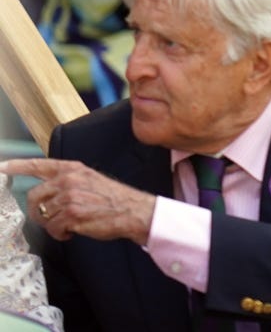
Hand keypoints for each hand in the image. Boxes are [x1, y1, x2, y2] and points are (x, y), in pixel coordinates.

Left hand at [0, 158, 155, 245]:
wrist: (130, 210)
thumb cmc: (110, 198)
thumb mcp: (88, 179)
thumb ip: (66, 181)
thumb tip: (44, 194)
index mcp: (72, 168)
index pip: (39, 165)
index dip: (18, 166)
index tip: (2, 167)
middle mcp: (68, 179)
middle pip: (33, 196)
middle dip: (38, 211)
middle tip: (52, 218)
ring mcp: (69, 196)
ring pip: (42, 215)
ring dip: (53, 224)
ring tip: (70, 224)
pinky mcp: (71, 214)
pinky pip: (52, 229)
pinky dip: (61, 234)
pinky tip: (73, 231)